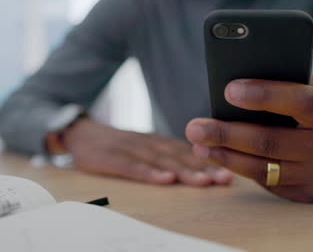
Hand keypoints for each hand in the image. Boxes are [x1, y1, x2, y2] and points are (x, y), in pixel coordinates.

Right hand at [62, 119, 232, 185]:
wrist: (82, 133)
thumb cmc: (119, 145)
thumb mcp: (145, 146)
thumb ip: (168, 155)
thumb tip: (201, 166)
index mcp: (159, 142)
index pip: (188, 153)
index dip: (210, 162)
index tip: (230, 173)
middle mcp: (150, 144)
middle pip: (180, 157)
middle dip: (204, 168)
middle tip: (225, 178)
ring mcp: (131, 150)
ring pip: (162, 161)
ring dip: (184, 171)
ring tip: (204, 181)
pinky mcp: (113, 158)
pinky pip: (133, 167)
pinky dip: (150, 173)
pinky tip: (165, 180)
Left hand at [186, 76, 312, 201]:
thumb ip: (293, 84)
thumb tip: (244, 77)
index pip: (301, 102)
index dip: (265, 96)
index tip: (229, 90)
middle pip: (271, 142)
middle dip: (227, 134)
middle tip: (194, 128)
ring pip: (264, 169)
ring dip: (226, 157)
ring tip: (198, 146)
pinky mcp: (309, 194)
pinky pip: (268, 183)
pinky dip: (240, 169)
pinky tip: (220, 159)